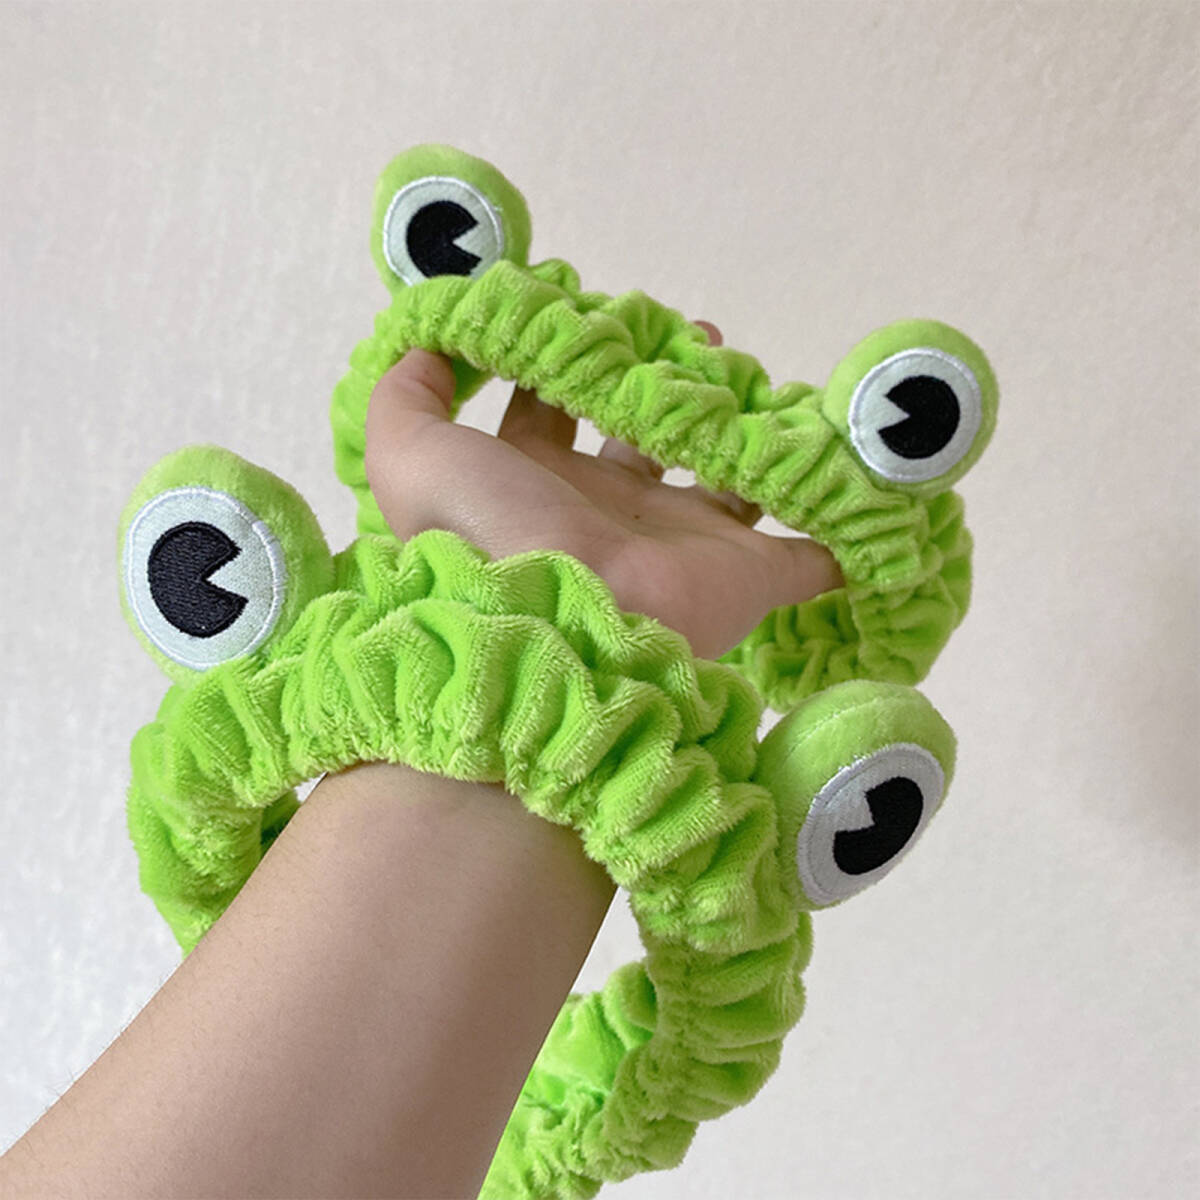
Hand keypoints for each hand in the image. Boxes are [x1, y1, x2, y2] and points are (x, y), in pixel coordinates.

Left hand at [364, 321, 841, 658]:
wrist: (565, 633)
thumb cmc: (488, 537)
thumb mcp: (411, 455)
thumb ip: (405, 394)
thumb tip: (425, 344)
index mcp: (538, 485)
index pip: (549, 413)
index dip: (563, 364)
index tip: (590, 316)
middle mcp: (610, 512)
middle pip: (643, 437)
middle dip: (663, 385)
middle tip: (691, 335)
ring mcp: (684, 545)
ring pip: (726, 480)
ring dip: (741, 431)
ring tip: (750, 372)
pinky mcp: (748, 577)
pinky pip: (809, 551)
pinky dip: (834, 521)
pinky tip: (850, 472)